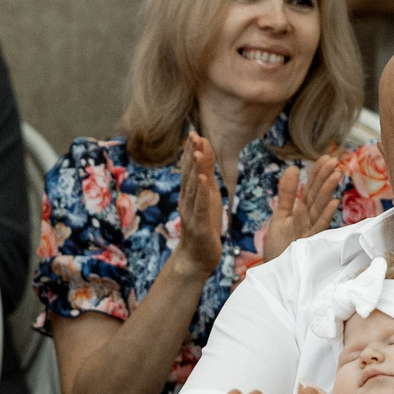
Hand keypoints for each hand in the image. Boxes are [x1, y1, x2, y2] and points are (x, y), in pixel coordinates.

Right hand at [171, 133, 223, 280]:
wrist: (196, 259)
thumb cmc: (204, 230)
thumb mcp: (206, 203)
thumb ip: (205, 185)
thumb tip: (205, 166)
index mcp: (190, 196)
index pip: (190, 170)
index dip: (191, 152)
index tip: (194, 133)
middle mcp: (188, 201)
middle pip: (190, 174)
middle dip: (191, 154)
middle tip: (193, 134)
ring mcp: (192, 213)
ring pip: (194, 187)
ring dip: (195, 169)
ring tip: (197, 151)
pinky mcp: (200, 225)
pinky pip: (201, 206)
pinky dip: (202, 191)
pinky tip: (204, 179)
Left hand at [257, 154, 343, 261]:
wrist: (275, 272)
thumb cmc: (280, 246)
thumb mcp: (280, 216)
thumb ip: (287, 193)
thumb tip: (293, 168)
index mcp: (303, 213)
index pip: (312, 189)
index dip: (318, 173)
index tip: (327, 156)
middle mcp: (309, 221)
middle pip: (317, 196)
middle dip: (325, 178)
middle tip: (335, 160)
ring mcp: (309, 233)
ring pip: (319, 209)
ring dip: (327, 192)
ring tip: (335, 175)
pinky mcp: (307, 245)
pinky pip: (316, 229)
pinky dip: (323, 216)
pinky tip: (331, 203)